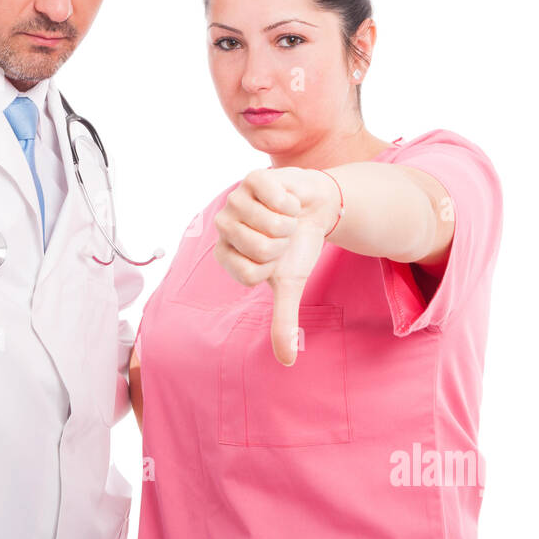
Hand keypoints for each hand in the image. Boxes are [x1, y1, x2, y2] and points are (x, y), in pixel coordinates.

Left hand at [213, 167, 339, 365]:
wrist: (314, 209)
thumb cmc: (296, 246)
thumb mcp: (289, 284)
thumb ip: (282, 320)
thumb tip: (287, 359)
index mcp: (225, 255)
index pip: (250, 274)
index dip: (273, 267)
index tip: (276, 258)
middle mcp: (223, 226)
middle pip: (258, 249)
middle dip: (282, 245)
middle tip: (282, 236)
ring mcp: (235, 200)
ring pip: (269, 225)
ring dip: (288, 223)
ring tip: (285, 218)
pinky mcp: (253, 178)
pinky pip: (276, 200)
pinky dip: (291, 203)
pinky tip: (287, 200)